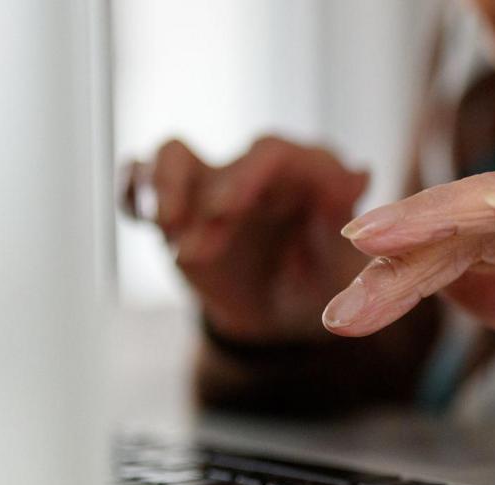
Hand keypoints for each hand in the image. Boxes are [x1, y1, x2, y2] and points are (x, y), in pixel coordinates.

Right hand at [121, 137, 368, 342]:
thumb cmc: (319, 290)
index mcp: (312, 174)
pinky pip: (144, 180)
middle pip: (230, 162)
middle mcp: (263, 169)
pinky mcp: (181, 203)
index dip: (247, 174)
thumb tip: (361, 173)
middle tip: (196, 251)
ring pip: (176, 154)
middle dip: (210, 203)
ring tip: (165, 230)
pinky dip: (134, 191)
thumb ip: (344, 227)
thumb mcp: (340, 273)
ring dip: (164, 187)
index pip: (278, 153)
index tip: (223, 210)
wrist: (280, 320)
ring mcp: (217, 182)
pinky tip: (141, 217)